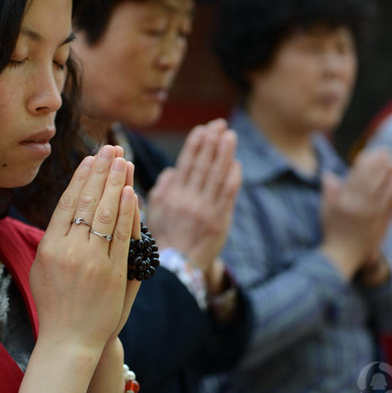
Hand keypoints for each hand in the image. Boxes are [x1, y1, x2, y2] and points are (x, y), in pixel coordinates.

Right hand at [29, 144, 139, 350]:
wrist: (69, 341)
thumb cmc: (54, 305)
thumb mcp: (41, 269)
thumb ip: (52, 240)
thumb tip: (64, 210)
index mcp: (48, 247)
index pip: (67, 203)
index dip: (80, 178)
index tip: (91, 158)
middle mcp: (68, 251)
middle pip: (86, 202)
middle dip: (100, 172)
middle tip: (111, 148)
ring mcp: (91, 261)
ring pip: (105, 214)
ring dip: (115, 184)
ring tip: (123, 160)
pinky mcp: (113, 273)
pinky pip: (121, 237)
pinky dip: (126, 213)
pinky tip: (131, 193)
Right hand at [147, 118, 242, 272]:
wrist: (178, 267)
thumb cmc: (165, 238)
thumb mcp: (155, 212)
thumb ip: (163, 189)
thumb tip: (172, 170)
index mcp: (172, 196)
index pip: (186, 163)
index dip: (195, 144)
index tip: (202, 128)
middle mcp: (188, 200)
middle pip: (203, 165)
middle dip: (212, 142)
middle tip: (220, 125)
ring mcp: (205, 210)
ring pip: (217, 176)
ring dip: (225, 153)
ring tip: (230, 136)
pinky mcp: (219, 221)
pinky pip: (228, 195)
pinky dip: (233, 177)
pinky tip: (236, 164)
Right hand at [319, 148, 391, 279]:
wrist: (345, 255)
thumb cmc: (333, 231)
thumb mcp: (325, 210)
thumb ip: (329, 191)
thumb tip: (329, 174)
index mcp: (345, 200)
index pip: (359, 174)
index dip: (366, 160)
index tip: (368, 152)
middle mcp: (361, 204)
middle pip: (376, 176)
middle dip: (381, 161)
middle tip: (385, 151)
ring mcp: (375, 212)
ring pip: (387, 185)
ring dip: (391, 171)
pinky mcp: (384, 220)